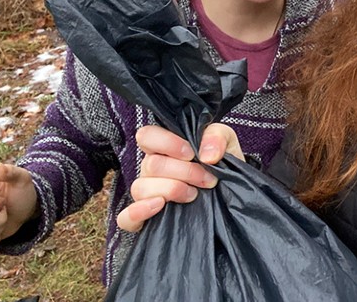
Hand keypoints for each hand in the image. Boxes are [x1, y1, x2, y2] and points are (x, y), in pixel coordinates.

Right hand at [117, 123, 242, 232]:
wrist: (231, 198)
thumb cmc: (222, 166)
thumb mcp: (227, 143)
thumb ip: (217, 137)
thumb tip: (207, 155)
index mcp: (164, 147)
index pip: (147, 136)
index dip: (167, 143)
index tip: (191, 153)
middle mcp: (151, 169)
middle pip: (151, 164)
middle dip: (184, 172)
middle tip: (208, 179)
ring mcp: (146, 194)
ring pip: (140, 188)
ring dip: (171, 189)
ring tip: (194, 195)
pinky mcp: (145, 219)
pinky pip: (126, 217)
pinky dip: (138, 212)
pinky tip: (160, 206)